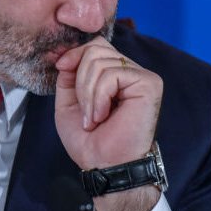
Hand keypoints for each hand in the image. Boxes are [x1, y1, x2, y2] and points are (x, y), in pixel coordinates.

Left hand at [54, 37, 162, 210]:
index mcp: (114, 73)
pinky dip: (99, 97)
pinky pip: (111, 75)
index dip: (75, 54)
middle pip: (95, 49)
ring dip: (88, 94)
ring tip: (95, 118)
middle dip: (79, 81)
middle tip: (86, 112)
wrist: (105, 166)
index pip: (95, 45)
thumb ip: (68, 75)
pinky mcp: (149, 83)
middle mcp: (130, 71)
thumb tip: (66, 55)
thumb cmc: (91, 141)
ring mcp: (142, 76)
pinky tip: (104, 116)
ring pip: (99, 61)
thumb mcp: (68, 102)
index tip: (61, 68)